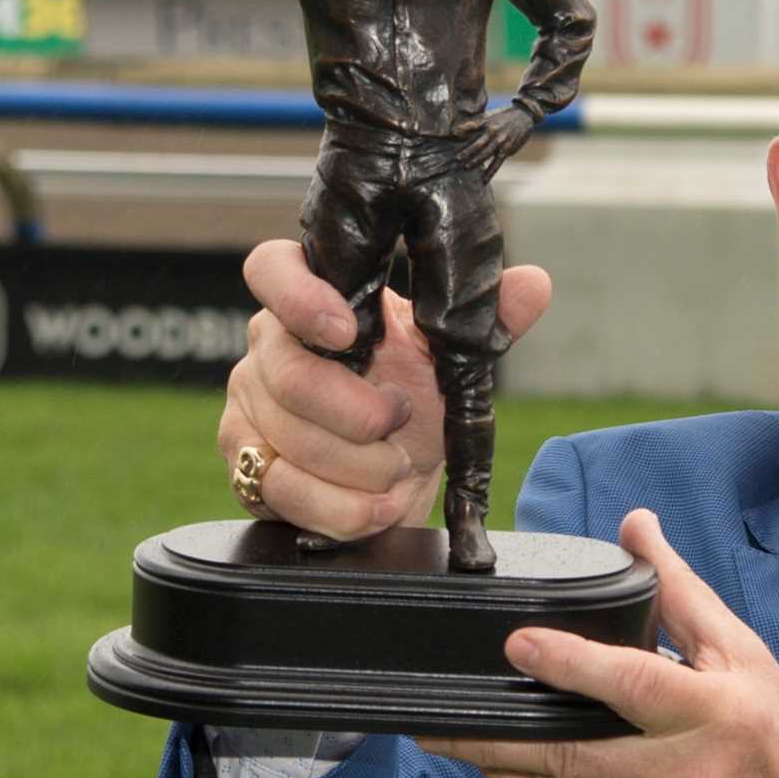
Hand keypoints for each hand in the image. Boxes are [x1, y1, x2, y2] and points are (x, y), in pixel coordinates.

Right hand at [215, 238, 551, 542]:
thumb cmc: (412, 396)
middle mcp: (266, 347)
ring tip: (396, 469)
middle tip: (397, 421)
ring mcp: (247, 407)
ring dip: (359, 466)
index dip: (301, 297)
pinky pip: (281, 490)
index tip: (349, 328)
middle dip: (356, 412)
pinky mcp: (246, 466)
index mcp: (308, 298)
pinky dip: (340, 507)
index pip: (270, 269)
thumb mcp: (451, 358)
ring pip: (288, 439)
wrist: (395, 472)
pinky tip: (375, 507)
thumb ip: (486, 319)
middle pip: (289, 375)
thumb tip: (531, 285)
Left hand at [421, 510, 778, 777]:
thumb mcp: (745, 655)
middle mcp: (682, 774)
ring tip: (446, 736)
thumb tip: (634, 524)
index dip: (571, 664)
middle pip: (573, 750)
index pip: (632, 684)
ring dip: (499, 763)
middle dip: (497, 732)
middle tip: (436, 710)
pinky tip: (500, 770)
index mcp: (713, 714)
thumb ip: (681, 591)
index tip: (519, 642)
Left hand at [453, 100, 539, 180]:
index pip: (472, 130)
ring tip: (466, 167)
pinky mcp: (508, 150)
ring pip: (487, 154)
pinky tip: (484, 179)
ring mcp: (502, 142)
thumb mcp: (489, 116)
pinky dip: (491, 171)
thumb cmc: (504, 117)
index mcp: (488, 123)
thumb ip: (474, 124)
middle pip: (478, 144)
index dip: (462, 135)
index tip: (452, 140)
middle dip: (467, 152)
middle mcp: (494, 132)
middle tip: (456, 159)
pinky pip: (498, 162)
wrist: (525, 116)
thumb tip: (457, 131)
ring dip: (476, 161)